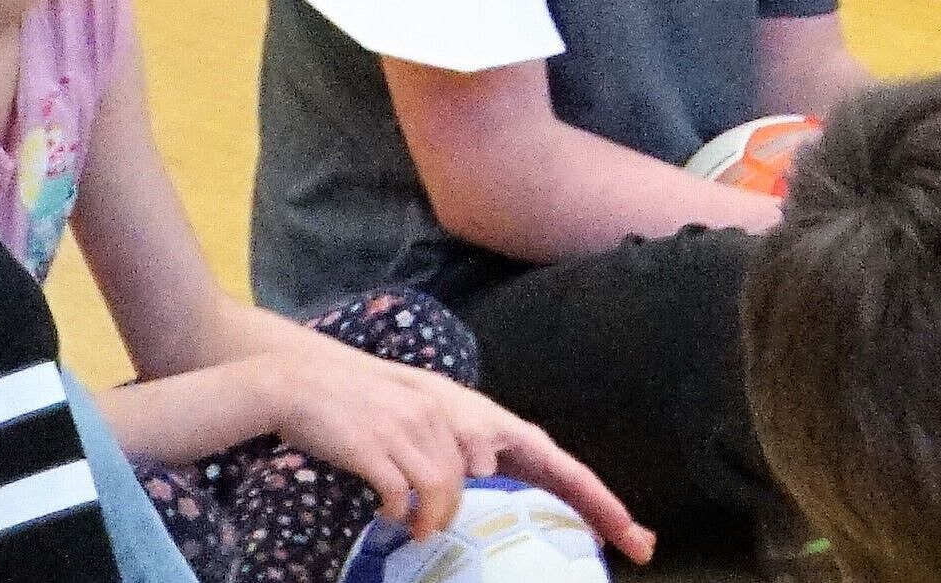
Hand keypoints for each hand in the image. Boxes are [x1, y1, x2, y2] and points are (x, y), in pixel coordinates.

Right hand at [260, 330, 653, 561]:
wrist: (304, 383)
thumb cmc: (375, 408)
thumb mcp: (436, 422)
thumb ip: (469, 457)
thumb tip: (494, 495)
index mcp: (483, 417)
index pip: (556, 462)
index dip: (598, 500)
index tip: (636, 537)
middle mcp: (462, 419)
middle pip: (519, 483)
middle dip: (563, 521)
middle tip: (599, 557)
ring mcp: (422, 428)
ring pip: (455, 494)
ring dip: (442, 521)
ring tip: (422, 531)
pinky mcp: (379, 443)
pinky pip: (406, 493)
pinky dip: (404, 512)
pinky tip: (395, 516)